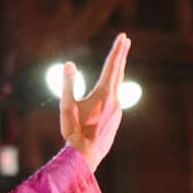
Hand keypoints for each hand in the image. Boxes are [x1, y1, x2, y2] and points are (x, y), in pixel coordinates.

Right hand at [61, 33, 130, 170]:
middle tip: (126, 40)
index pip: (111, 66)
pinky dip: (115, 85)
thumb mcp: (67, 106)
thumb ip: (68, 84)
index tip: (123, 37)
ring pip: (119, 84)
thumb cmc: (74, 131)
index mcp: (103, 93)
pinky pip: (117, 97)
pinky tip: (112, 88)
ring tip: (119, 59)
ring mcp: (118, 110)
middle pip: (119, 72)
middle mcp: (115, 100)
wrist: (86, 155)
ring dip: (118, 70)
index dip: (116, 50)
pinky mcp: (116, 119)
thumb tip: (69, 64)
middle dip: (121, 55)